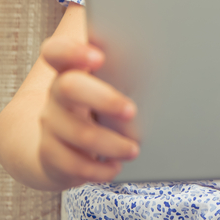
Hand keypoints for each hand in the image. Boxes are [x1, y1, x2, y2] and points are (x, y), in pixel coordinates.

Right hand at [37, 35, 139, 188]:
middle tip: (132, 111)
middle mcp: (56, 93)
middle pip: (69, 87)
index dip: (73, 51)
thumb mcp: (110, 82)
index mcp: (70, 68)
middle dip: (104, 98)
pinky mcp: (51, 154)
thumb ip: (126, 68)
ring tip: (134, 149)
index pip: (57, 50)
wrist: (62, 145)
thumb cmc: (99, 103)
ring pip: (77, 132)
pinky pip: (72, 164)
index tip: (100, 57)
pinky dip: (99, 169)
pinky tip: (115, 167)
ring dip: (111, 143)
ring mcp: (51, 124)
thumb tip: (169, 60)